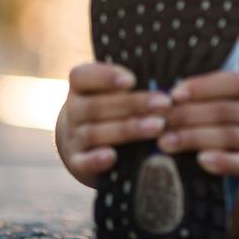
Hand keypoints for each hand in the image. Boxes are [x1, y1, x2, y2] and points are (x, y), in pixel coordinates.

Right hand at [55, 62, 172, 187]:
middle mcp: (72, 111)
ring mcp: (72, 138)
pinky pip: (82, 162)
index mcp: (80, 88)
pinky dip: (96, 160)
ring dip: (127, 129)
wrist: (83, 143)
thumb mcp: (114, 93)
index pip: (82, 76)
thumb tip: (166, 84)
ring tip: (158, 127)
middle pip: (96, 106)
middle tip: (165, 104)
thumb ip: (131, 87)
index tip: (132, 80)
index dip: (105, 77)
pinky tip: (112, 156)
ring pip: (94, 132)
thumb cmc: (111, 110)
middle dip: (133, 104)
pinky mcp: (76, 162)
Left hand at [158, 40, 238, 190]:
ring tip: (164, 142)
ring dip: (194, 140)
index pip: (231, 83)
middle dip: (187, 116)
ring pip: (229, 137)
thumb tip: (212, 24)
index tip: (174, 92)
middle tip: (156, 120)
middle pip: (224, 111)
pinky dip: (223, 163)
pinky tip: (202, 162)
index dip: (203, 86)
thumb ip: (237, 55)